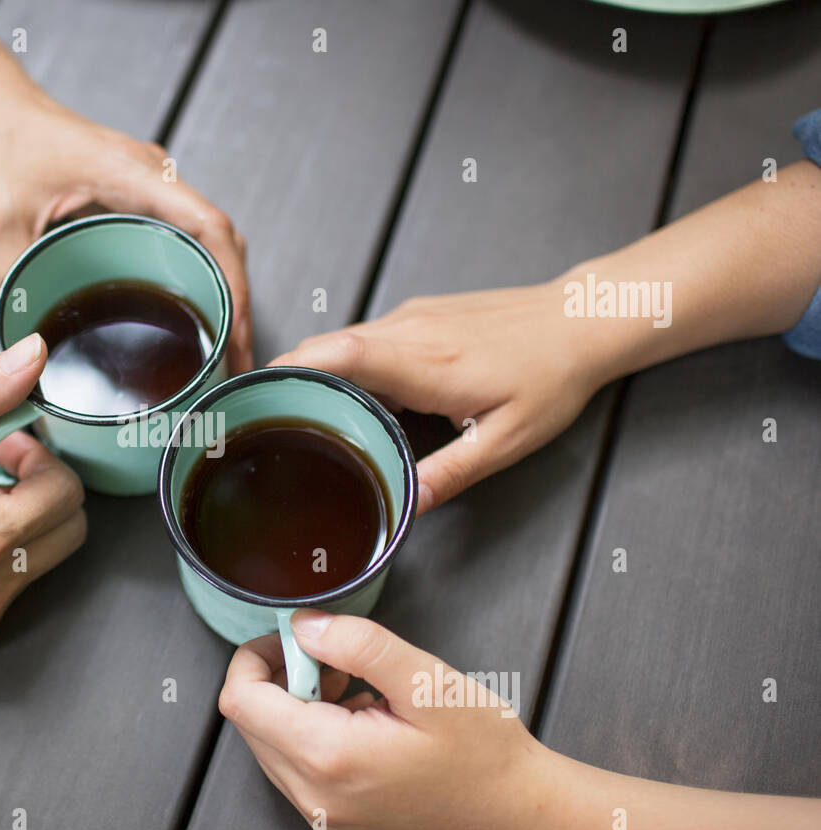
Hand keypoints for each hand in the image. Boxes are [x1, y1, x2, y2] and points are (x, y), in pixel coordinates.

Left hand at [0, 84, 252, 371]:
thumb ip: (15, 279)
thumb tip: (24, 343)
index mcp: (130, 173)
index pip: (207, 225)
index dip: (231, 279)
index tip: (235, 328)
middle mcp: (152, 174)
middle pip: (221, 237)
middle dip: (236, 298)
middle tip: (236, 356)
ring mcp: (151, 183)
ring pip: (209, 237)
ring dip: (223, 286)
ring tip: (224, 344)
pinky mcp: (141, 194)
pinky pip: (186, 233)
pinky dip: (201, 271)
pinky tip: (194, 308)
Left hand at [218, 610, 565, 829]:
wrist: (520, 817)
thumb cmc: (486, 757)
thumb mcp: (427, 680)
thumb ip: (358, 645)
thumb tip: (305, 626)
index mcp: (329, 757)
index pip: (241, 700)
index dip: (256, 656)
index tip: (293, 639)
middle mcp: (316, 798)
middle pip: (251, 722)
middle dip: (281, 679)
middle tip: (335, 662)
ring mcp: (324, 818)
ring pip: (270, 746)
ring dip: (296, 708)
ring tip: (355, 692)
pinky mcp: (336, 825)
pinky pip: (295, 772)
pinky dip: (312, 737)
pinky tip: (361, 723)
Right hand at [271, 282, 605, 513]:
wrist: (582, 320)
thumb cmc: (552, 376)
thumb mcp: (507, 441)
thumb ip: (450, 474)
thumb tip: (406, 506)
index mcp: (423, 363)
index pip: (336, 356)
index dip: (289, 372)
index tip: (254, 395)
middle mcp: (408, 331)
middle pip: (325, 347)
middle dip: (288, 378)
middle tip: (265, 419)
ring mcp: (412, 318)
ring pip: (343, 341)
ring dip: (319, 373)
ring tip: (306, 417)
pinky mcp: (420, 316)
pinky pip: (366, 338)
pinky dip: (347, 366)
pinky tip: (358, 399)